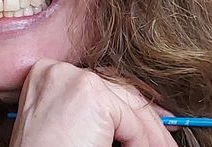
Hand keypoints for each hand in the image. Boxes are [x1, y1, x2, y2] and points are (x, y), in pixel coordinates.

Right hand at [9, 59, 178, 146]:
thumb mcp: (69, 126)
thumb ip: (94, 113)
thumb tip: (134, 115)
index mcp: (47, 75)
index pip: (101, 84)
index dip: (127, 103)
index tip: (149, 118)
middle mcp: (59, 70)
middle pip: (118, 90)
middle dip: (145, 117)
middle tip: (163, 137)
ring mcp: (75, 79)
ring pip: (130, 104)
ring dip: (150, 132)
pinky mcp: (92, 97)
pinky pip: (132, 121)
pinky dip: (143, 142)